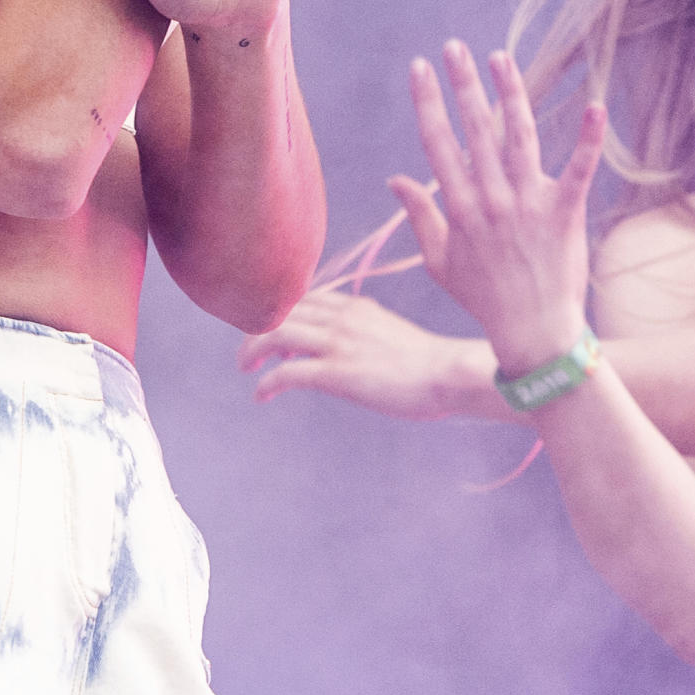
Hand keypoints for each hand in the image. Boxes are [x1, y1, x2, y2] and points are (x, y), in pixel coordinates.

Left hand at [239, 290, 496, 420]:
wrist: (448, 375)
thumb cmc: (429, 365)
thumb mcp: (392, 335)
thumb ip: (366, 334)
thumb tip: (348, 351)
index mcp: (356, 307)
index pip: (304, 298)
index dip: (281, 311)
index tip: (274, 331)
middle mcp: (342, 318)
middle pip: (281, 311)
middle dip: (257, 328)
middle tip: (249, 352)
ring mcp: (338, 343)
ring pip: (274, 333)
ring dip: (252, 350)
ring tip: (246, 368)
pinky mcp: (337, 373)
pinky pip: (286, 373)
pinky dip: (266, 384)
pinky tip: (261, 396)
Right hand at [391, 45, 609, 375]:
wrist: (532, 332)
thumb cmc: (483, 298)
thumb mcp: (439, 260)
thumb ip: (419, 215)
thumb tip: (395, 179)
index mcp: (459, 208)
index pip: (437, 143)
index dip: (427, 103)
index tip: (419, 68)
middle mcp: (491, 199)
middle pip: (474, 130)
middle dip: (462, 85)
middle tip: (454, 47)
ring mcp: (528, 204)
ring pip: (517, 137)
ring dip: (509, 94)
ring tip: (499, 57)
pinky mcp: (564, 213)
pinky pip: (579, 169)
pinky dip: (589, 138)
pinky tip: (595, 106)